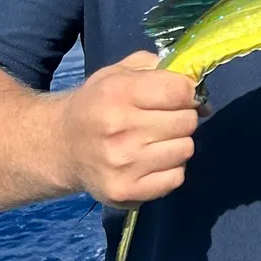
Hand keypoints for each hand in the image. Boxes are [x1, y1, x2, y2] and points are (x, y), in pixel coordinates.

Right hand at [56, 51, 199, 208]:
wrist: (60, 146)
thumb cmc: (97, 103)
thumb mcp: (119, 72)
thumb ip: (159, 68)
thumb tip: (200, 92)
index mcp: (117, 93)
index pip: (180, 91)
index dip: (188, 92)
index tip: (180, 95)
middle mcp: (118, 129)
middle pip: (187, 121)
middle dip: (183, 117)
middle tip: (163, 119)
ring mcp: (122, 164)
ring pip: (186, 149)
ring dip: (177, 143)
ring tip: (155, 140)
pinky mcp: (125, 191)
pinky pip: (176, 177)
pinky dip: (170, 169)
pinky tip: (151, 161)